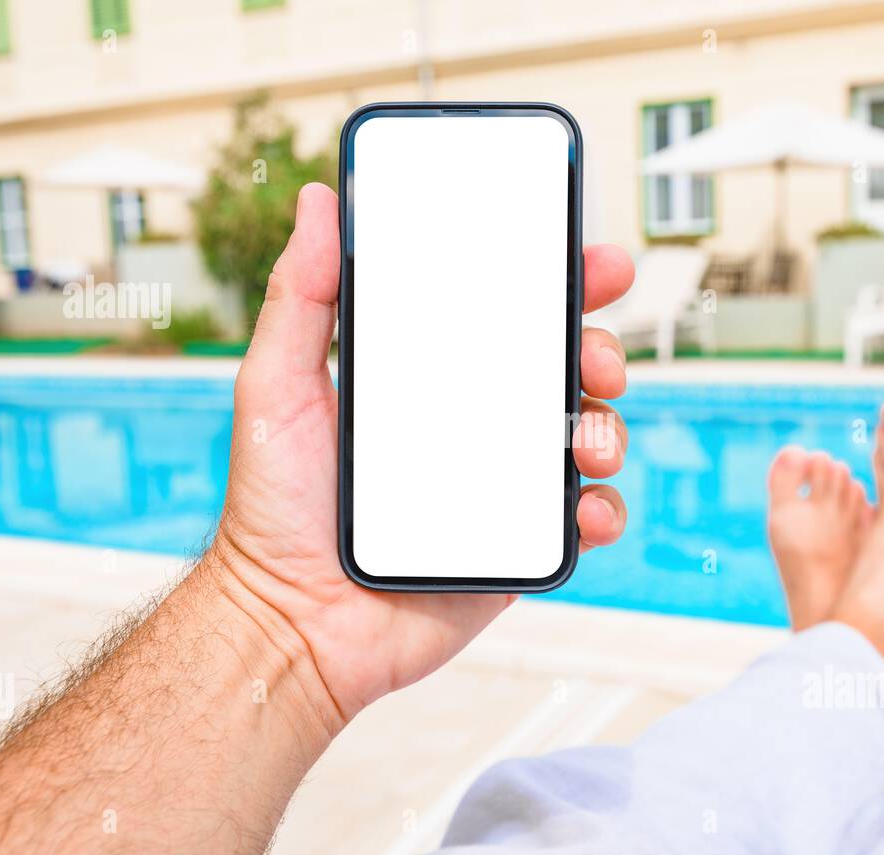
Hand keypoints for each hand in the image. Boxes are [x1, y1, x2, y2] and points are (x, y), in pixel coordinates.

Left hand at [214, 183, 634, 725]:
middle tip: (596, 356)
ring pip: (585, 437)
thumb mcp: (276, 385)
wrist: (291, 624)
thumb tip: (317, 201)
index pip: (503, 315)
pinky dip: (601, 508)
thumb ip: (301, 295)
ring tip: (588, 440)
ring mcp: (502, 486)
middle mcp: (474, 426)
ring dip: (608, 426)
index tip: (590, 259)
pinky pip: (583, 520)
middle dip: (600, 348)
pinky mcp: (519, 547)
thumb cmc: (275, 508)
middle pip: (560, 369)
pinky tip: (583, 508)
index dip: (555, 282)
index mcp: (429, 380)